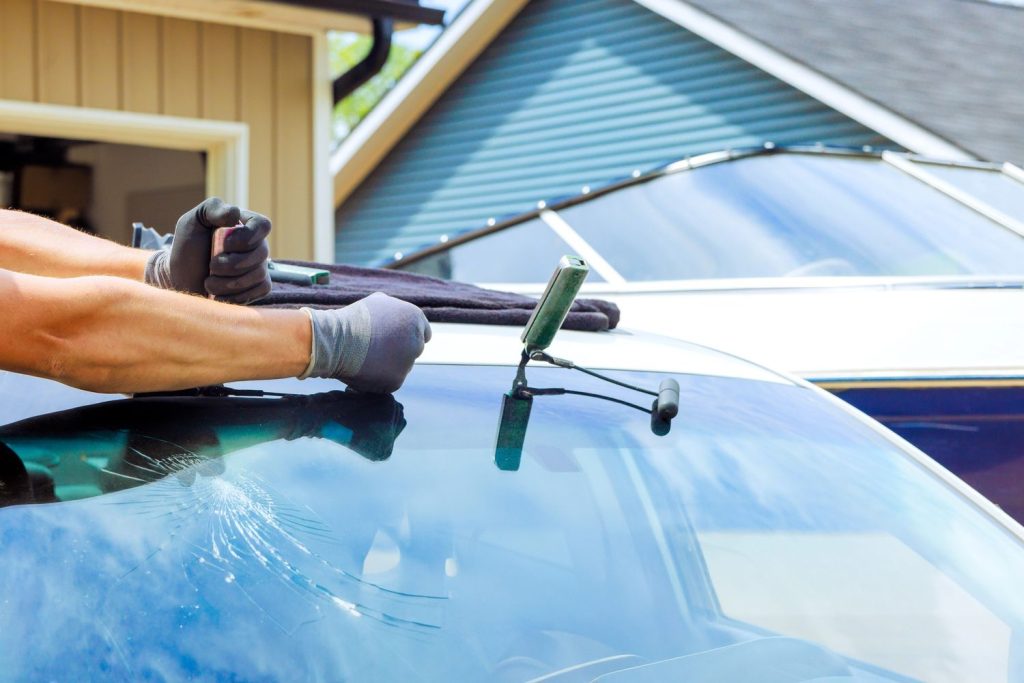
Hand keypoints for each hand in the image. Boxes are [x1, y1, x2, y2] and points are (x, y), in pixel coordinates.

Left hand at [144, 197, 271, 303]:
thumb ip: (213, 209)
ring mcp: (260, 266)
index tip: (224, 244)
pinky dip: (236, 295)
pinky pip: (261, 291)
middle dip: (231, 264)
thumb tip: (236, 214)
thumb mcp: (193, 221)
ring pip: (258, 275)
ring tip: (209, 282)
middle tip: (211, 266)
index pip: (263, 225)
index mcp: (245, 224)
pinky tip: (219, 294)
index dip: (247, 237)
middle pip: (261, 253)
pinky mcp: (259, 286)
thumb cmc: (188, 247)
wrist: (181, 278)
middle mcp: (257, 245)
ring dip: (229, 282)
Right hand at [300, 293, 431, 393]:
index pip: (424, 333)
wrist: (336, 340)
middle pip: (413, 351)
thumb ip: (398, 312)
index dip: (408, 337)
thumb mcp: (379, 303)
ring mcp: (408, 363)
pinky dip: (379, 378)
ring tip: (366, 357)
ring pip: (401, 367)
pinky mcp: (396, 381)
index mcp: (415, 319)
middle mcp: (416, 341)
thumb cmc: (354, 320)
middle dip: (399, 351)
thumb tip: (402, 319)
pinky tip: (364, 369)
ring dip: (389, 365)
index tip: (395, 340)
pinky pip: (390, 381)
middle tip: (378, 349)